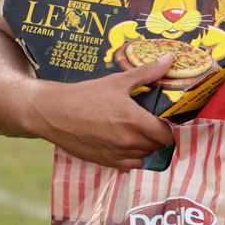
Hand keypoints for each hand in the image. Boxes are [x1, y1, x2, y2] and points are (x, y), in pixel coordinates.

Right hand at [24, 56, 175, 170]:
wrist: (53, 113)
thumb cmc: (85, 95)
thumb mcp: (117, 81)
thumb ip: (147, 72)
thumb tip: (169, 59)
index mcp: (134, 120)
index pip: (167, 134)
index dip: (170, 127)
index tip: (167, 120)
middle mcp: (128, 141)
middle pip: (158, 145)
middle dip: (158, 134)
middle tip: (152, 122)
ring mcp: (116, 154)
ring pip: (145, 155)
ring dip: (146, 146)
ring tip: (138, 131)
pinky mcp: (105, 162)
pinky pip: (130, 165)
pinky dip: (132, 156)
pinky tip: (125, 142)